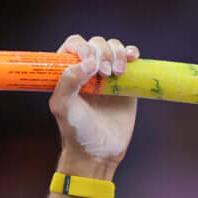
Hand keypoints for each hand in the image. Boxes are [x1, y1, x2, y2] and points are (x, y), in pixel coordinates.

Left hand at [49, 34, 138, 176]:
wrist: (99, 152)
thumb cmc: (76, 131)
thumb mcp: (63, 107)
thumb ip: (68, 81)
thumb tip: (89, 61)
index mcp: (69, 73)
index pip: (75, 45)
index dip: (83, 47)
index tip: (89, 61)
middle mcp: (88, 71)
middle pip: (96, 44)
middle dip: (103, 53)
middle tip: (105, 74)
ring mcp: (108, 76)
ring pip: (113, 48)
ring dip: (118, 53)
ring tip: (118, 73)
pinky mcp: (126, 83)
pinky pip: (130, 59)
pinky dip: (132, 52)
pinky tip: (133, 58)